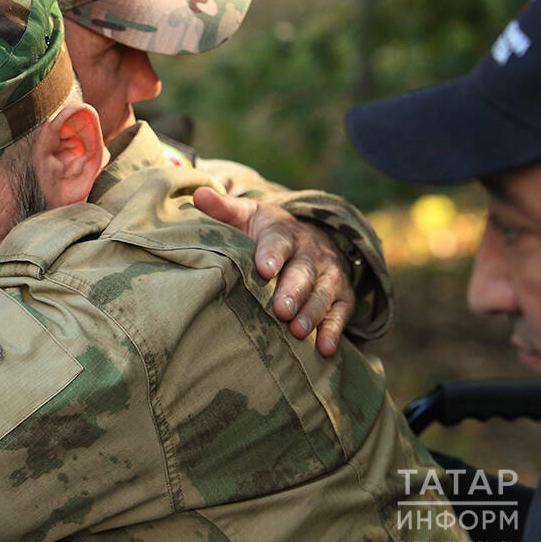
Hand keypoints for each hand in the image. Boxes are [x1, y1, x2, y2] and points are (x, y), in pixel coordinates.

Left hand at [192, 187, 354, 356]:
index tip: (264, 269)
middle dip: (293, 291)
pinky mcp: (342, 296)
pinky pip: (341, 313)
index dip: (272, 254)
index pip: (278, 241)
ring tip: (298, 330)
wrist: (311, 237)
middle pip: (303, 272)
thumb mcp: (248, 215)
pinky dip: (335, 330)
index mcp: (284, 232)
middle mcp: (311, 253)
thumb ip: (224, 208)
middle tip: (280, 310)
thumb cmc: (266, 232)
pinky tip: (325, 348)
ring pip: (323, 293)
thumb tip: (198, 193)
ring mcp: (329, 275)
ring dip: (312, 312)